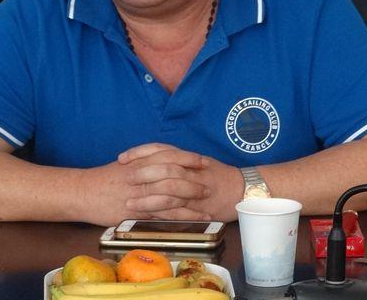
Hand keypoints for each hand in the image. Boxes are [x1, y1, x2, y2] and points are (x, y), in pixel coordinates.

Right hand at [74, 144, 209, 224]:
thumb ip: (144, 161)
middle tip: (208, 181)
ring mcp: (140, 193)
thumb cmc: (103, 179)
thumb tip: (165, 160)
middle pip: (174, 173)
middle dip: (194, 177)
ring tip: (207, 200)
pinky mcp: (138, 212)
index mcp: (140, 160)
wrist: (82, 192)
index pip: (169, 155)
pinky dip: (183, 216)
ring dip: (192, 197)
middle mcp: (141, 174)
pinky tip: (195, 218)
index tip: (202, 161)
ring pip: (172, 193)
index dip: (188, 158)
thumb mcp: (125, 164)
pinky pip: (165, 214)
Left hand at [119, 143, 241, 221]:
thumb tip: (151, 161)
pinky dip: (162, 213)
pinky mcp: (199, 207)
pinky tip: (148, 217)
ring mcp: (195, 189)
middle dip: (140, 173)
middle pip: (162, 168)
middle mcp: (191, 170)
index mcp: (188, 158)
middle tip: (123, 179)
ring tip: (129, 202)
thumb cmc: (219, 176)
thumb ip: (177, 161)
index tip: (123, 158)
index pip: (160, 149)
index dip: (139, 153)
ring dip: (146, 197)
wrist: (244, 189)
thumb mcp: (198, 162)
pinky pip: (178, 210)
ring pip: (168, 191)